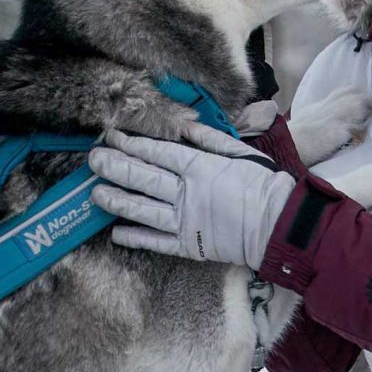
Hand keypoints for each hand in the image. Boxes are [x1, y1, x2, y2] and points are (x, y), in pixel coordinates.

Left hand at [91, 129, 295, 267]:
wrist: (278, 224)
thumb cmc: (263, 185)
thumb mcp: (238, 153)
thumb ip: (209, 139)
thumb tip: (185, 126)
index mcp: (199, 167)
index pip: (156, 153)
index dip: (131, 144)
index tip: (112, 136)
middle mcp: (186, 193)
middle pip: (143, 178)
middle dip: (115, 167)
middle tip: (93, 160)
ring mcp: (185, 221)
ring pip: (143, 209)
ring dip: (117, 200)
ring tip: (95, 193)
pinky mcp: (189, 245)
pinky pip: (156, 241)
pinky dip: (135, 237)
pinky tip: (116, 232)